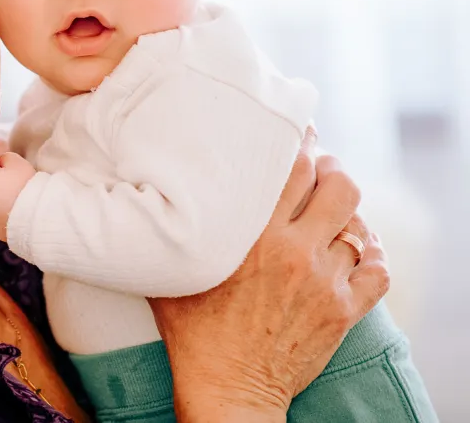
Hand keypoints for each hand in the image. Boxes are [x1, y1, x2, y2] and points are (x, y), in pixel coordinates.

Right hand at [148, 130, 389, 419]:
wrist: (228, 388)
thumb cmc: (191, 332)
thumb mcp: (170, 272)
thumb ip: (168, 230)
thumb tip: (141, 191)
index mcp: (254, 236)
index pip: (294, 168)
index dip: (301, 143)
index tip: (296, 133)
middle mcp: (295, 251)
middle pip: (337, 185)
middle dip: (330, 168)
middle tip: (319, 166)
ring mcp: (325, 282)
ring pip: (359, 224)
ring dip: (348, 212)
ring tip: (333, 207)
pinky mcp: (345, 311)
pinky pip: (377, 270)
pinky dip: (371, 255)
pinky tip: (355, 249)